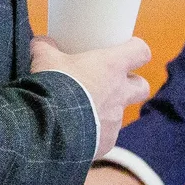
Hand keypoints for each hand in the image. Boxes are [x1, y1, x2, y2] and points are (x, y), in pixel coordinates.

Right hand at [30, 35, 151, 158]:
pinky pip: (104, 135)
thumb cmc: (53, 86)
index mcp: (111, 66)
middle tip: (111, 83)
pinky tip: (74, 132)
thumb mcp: (44, 60)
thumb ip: (45, 47)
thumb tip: (42, 42)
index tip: (125, 49)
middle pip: (142, 86)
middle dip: (132, 85)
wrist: (48, 127)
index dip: (135, 49)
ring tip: (82, 111)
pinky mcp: (106, 141)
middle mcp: (119, 93)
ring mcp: (115, 120)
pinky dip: (94, 133)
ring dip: (106, 111)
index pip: (140, 51)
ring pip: (120, 113)